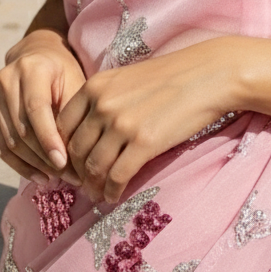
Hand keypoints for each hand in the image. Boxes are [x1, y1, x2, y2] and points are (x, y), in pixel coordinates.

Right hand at [0, 29, 86, 184]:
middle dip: (45, 157)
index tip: (64, 163)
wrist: (37, 53)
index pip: (36, 109)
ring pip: (11, 140)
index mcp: (31, 68)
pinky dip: (20, 165)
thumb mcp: (74, 81)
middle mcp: (7, 81)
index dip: (48, 138)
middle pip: (22, 128)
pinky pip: (2, 145)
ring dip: (34, 164)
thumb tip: (77, 153)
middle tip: (69, 176)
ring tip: (57, 178)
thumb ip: (72, 112)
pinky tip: (38, 176)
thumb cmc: (63, 70)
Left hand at [56, 38, 238, 204]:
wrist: (208, 75)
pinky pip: (117, 176)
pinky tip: (114, 196)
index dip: (63, 150)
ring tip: (98, 194)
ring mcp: (122, 124)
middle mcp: (103, 104)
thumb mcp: (127, 79)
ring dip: (93, 186)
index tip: (72, 163)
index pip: (62, 126)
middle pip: (76, 149)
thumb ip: (104, 100)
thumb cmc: (170, 76)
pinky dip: (111, 191)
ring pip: (93, 167)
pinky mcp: (144, 143)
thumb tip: (90, 132)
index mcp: (96, 86)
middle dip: (77, 172)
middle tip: (84, 184)